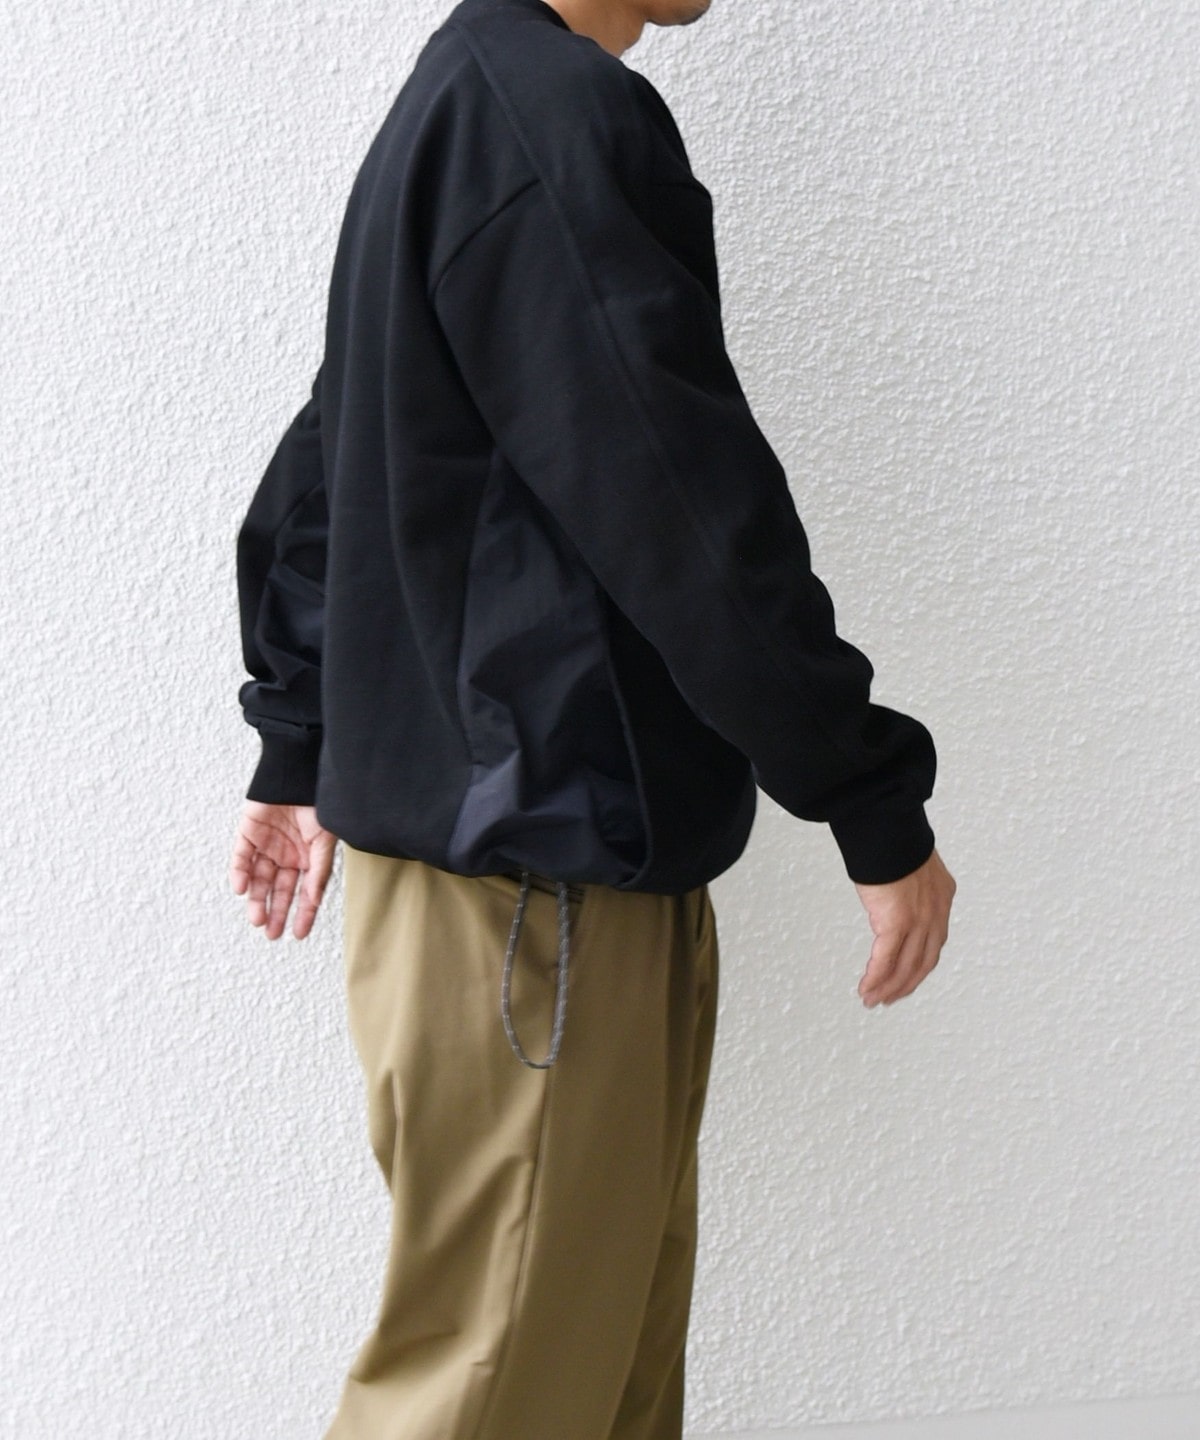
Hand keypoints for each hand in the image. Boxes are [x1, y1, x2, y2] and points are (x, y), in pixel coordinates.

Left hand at [229, 801, 337, 939]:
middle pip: (278, 890)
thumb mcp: (324, 843)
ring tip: (257, 918)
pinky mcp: (248, 833)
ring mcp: (266, 846)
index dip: (302, 913)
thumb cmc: (318, 805)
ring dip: (257, 899)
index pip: (303, 892)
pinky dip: (240, 873)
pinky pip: (241, 857)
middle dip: (275, 912)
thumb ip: (318, 873)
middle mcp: (286, 856)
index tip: (299, 934)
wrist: (297, 774)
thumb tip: (314, 901)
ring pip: (258, 879)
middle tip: (271, 933)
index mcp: (306, 859)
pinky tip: (242, 889)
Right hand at [854, 846, 955, 1008]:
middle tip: (890, 997)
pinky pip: (886, 960)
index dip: (920, 964)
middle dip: (906, 984)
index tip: (907, 976)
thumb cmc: (892, 836)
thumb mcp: (908, 862)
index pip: (934, 941)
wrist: (888, 828)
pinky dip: (876, 978)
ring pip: (907, 967)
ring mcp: (919, 920)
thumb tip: (890, 885)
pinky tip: (866, 989)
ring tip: (873, 1000)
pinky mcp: (897, 923)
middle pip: (924, 961)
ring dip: (889, 988)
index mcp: (941, 896)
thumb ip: (905, 881)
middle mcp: (935, 912)